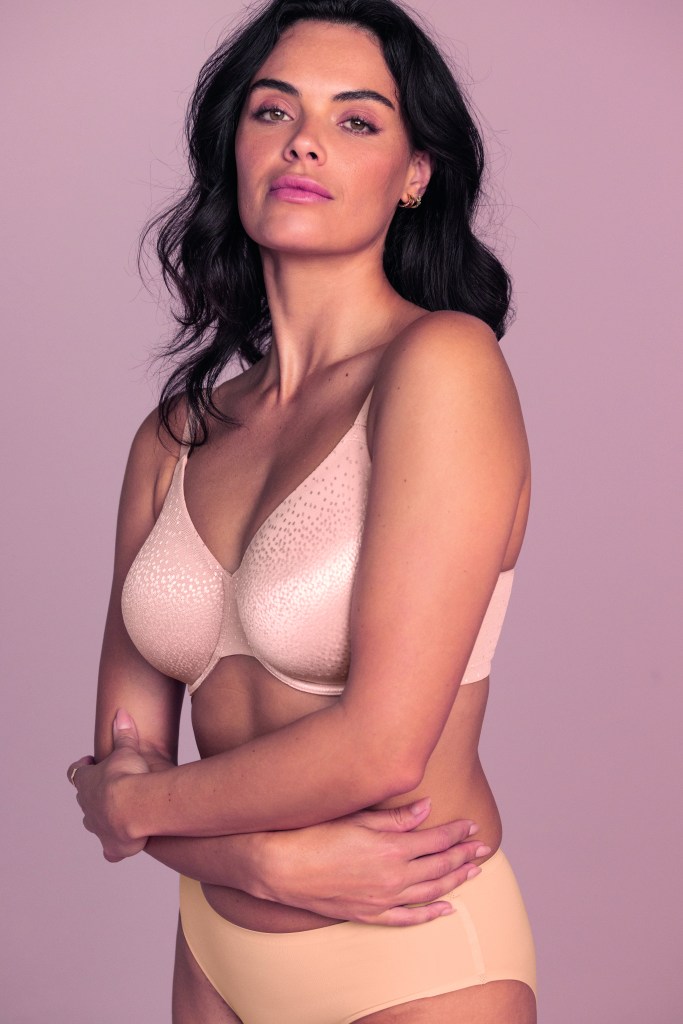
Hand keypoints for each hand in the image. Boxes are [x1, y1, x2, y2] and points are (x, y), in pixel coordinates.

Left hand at [67, 709, 150, 861]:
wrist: (135, 808)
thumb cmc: (128, 776)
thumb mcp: (127, 751)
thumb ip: (124, 734)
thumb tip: (120, 713)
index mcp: (87, 782)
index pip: (76, 772)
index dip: (83, 766)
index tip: (91, 760)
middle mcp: (88, 806)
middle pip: (84, 799)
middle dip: (95, 793)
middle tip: (111, 787)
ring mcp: (98, 828)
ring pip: (93, 824)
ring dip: (103, 819)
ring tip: (118, 815)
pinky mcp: (112, 846)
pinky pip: (110, 851)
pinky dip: (114, 849)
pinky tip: (122, 848)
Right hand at [262, 798, 489, 924]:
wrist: (281, 868)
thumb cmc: (315, 835)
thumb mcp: (357, 818)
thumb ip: (396, 818)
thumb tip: (428, 808)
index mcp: (391, 849)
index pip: (435, 840)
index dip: (457, 833)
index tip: (472, 826)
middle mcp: (392, 877)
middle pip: (439, 867)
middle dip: (464, 856)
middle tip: (483, 848)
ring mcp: (382, 899)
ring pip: (430, 893)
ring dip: (455, 882)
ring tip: (473, 872)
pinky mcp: (368, 914)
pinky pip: (408, 918)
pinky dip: (430, 914)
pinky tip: (446, 909)